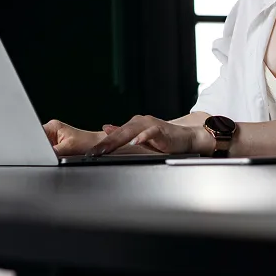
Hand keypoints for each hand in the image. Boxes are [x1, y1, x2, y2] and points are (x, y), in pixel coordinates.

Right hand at [43, 120, 106, 155]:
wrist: (97, 146)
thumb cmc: (88, 143)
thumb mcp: (68, 148)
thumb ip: (54, 151)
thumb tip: (44, 156)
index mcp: (53, 126)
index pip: (38, 134)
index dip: (37, 145)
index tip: (40, 152)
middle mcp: (52, 131)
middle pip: (39, 143)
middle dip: (43, 151)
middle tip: (53, 154)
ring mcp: (54, 140)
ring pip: (43, 150)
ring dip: (48, 155)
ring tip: (60, 154)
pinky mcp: (57, 147)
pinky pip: (49, 154)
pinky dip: (52, 157)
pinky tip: (59, 157)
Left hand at [86, 115, 212, 156]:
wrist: (186, 138)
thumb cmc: (164, 139)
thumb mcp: (141, 137)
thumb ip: (124, 133)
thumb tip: (106, 128)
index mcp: (133, 125)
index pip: (114, 135)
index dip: (102, 144)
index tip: (90, 153)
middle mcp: (140, 122)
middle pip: (119, 133)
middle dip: (105, 144)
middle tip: (93, 153)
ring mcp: (150, 124)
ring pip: (131, 131)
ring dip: (117, 139)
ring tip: (106, 149)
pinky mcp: (161, 129)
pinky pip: (150, 132)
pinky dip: (142, 136)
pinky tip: (135, 142)